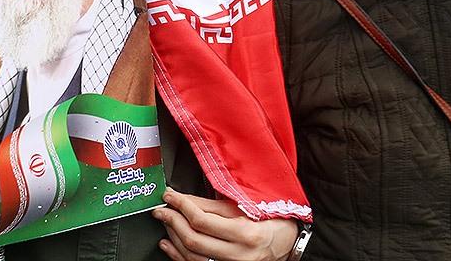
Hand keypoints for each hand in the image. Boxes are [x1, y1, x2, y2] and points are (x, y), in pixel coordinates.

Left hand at [153, 187, 299, 260]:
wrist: (289, 245)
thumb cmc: (271, 222)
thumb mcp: (246, 207)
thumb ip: (213, 205)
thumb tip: (184, 199)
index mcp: (245, 234)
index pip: (203, 220)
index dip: (181, 206)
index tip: (169, 195)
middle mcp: (238, 256)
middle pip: (194, 239)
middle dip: (173, 221)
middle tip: (161, 209)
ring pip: (192, 256)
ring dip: (173, 237)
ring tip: (166, 222)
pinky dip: (177, 256)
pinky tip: (168, 244)